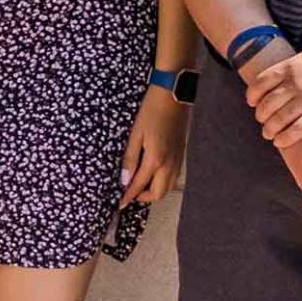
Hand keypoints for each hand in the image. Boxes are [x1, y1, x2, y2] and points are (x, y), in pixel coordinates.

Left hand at [120, 85, 188, 205]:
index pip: (140, 186)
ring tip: (139, 185)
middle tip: (129, 193)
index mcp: (155, 160)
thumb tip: (124, 179)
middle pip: (158, 193)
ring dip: (154, 191)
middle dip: (143, 197)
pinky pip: (173, 177)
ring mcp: (178, 161)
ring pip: (167, 187)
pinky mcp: (181, 155)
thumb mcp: (135, 134)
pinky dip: (162, 182)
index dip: (129, 196)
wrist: (173, 97)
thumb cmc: (152, 111)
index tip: (120, 204)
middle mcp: (169, 164)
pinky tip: (152, 175)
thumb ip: (130, 158)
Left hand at [246, 35, 301, 151]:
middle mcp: (296, 82)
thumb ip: (294, 67)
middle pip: (268, 103)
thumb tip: (282, 75)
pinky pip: (299, 128)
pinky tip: (281, 141)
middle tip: (261, 121)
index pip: (261, 82)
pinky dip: (286, 136)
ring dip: (270, 128)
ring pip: (280, 117)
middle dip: (261, 115)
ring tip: (268, 134)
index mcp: (291, 66)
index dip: (253, 95)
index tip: (252, 103)